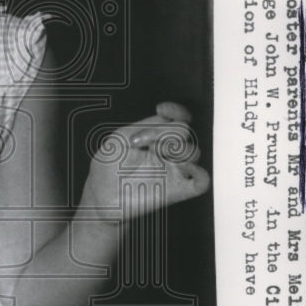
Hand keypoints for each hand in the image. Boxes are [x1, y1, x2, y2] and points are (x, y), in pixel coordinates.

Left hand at [80, 101, 210, 222]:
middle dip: (165, 132)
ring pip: (194, 152)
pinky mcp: (177, 190)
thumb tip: (167, 119)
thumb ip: (147, 125)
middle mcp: (167, 152)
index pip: (177, 119)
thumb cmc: (109, 167)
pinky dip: (200, 172)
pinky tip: (183, 167)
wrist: (102, 195)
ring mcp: (173, 170)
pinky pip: (203, 181)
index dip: (176, 111)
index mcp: (156, 138)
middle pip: (185, 131)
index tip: (161, 109)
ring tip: (155, 155)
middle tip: (145, 143)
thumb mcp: (122, 137)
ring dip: (176, 149)